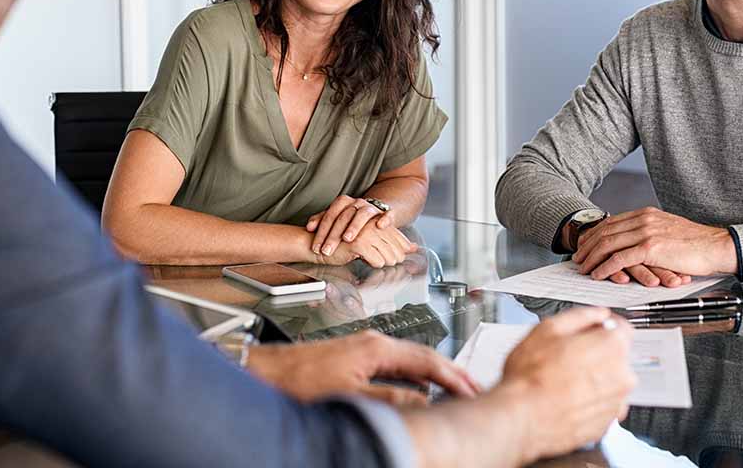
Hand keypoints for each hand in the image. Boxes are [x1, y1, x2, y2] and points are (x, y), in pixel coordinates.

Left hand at [246, 330, 479, 406]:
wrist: (267, 370)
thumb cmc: (300, 380)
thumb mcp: (350, 394)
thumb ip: (390, 398)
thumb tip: (422, 401)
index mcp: (377, 348)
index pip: (427, 360)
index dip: (453, 376)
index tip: (472, 389)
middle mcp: (374, 342)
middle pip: (423, 356)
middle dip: (451, 372)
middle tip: (474, 388)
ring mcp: (365, 347)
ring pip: (411, 360)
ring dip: (434, 375)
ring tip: (455, 389)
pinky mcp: (356, 356)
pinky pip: (397, 364)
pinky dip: (415, 376)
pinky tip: (419, 389)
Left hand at [307, 195, 393, 255]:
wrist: (375, 212)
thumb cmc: (352, 218)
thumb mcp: (336, 218)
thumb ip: (321, 220)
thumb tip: (309, 227)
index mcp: (343, 202)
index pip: (330, 215)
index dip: (322, 232)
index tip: (316, 248)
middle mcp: (357, 203)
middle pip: (344, 216)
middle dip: (334, 235)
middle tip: (327, 250)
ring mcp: (372, 208)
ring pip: (363, 214)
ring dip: (355, 226)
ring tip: (347, 239)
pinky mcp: (386, 213)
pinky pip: (388, 214)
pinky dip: (385, 219)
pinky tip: (380, 226)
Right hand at [313, 221, 417, 268]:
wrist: (316, 244)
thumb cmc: (341, 244)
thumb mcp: (368, 241)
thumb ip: (390, 242)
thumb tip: (414, 248)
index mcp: (374, 221)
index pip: (397, 235)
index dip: (403, 247)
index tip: (406, 256)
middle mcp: (371, 224)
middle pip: (395, 246)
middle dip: (396, 257)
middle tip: (393, 264)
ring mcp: (365, 232)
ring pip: (388, 254)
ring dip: (386, 262)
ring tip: (379, 264)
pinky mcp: (358, 243)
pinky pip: (377, 260)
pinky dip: (375, 264)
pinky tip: (368, 262)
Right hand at [496, 307, 635, 461]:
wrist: (522, 419)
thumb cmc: (531, 377)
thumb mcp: (548, 329)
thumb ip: (580, 316)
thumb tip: (595, 314)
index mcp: (612, 347)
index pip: (622, 328)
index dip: (603, 326)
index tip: (592, 329)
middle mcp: (622, 376)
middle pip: (616, 357)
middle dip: (596, 354)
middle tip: (567, 357)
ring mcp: (615, 404)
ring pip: (609, 383)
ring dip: (593, 379)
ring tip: (563, 381)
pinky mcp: (606, 425)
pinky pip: (601, 406)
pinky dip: (589, 402)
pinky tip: (565, 398)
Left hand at [572, 207, 736, 283]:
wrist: (717, 246)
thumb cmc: (696, 243)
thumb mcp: (668, 230)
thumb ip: (649, 232)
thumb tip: (634, 242)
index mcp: (646, 214)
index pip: (611, 222)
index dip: (594, 234)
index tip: (584, 244)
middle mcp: (643, 219)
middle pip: (605, 231)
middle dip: (587, 246)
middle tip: (577, 258)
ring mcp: (646, 232)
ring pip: (608, 244)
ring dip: (592, 257)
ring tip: (583, 268)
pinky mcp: (650, 248)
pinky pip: (620, 258)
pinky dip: (605, 267)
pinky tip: (598, 274)